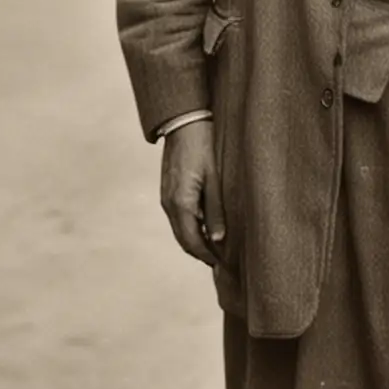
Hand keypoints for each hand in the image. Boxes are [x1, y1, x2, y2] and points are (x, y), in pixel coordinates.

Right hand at [161, 121, 224, 266]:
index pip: (192, 241)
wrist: (183, 123)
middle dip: (201, 253)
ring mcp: (166, 198)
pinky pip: (178, 217)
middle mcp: (169, 204)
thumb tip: (217, 239)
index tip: (222, 266)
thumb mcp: (215, 179)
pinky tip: (206, 228)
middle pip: (184, 239)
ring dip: (195, 241)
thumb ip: (215, 210)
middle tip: (221, 262)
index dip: (206, 256)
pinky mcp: (168, 191)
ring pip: (180, 229)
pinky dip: (191, 228)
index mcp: (181, 203)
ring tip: (216, 248)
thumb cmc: (203, 147)